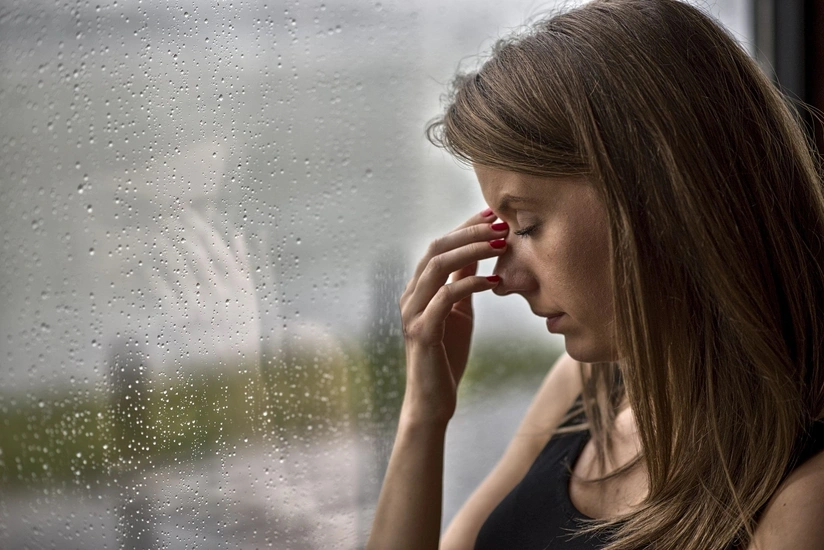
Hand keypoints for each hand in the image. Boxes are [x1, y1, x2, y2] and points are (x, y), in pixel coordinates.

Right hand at [399, 208, 508, 424]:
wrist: (432, 400)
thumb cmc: (447, 356)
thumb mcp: (458, 312)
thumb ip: (462, 283)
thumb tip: (477, 253)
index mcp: (418, 288)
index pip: (439, 246)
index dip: (465, 227)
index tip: (492, 214)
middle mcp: (409, 295)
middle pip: (436, 249)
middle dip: (470, 232)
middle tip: (501, 225)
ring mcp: (412, 313)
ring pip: (437, 267)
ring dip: (472, 251)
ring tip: (501, 245)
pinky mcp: (422, 332)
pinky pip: (445, 298)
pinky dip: (471, 284)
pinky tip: (495, 282)